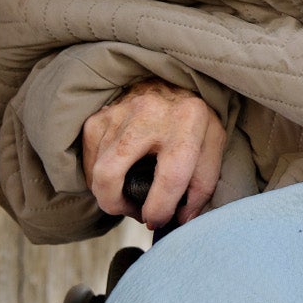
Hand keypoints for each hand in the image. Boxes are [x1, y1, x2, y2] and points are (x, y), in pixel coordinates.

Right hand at [80, 78, 223, 229]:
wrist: (172, 81)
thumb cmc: (194, 121)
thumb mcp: (213, 144)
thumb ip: (203, 183)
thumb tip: (181, 220)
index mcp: (188, 120)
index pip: (171, 176)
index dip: (161, 208)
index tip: (157, 220)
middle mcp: (149, 113)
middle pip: (111, 173)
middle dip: (114, 204)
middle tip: (131, 211)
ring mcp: (118, 113)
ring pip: (97, 171)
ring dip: (109, 192)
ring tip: (130, 190)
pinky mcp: (98, 116)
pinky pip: (89, 161)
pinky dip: (99, 176)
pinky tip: (119, 173)